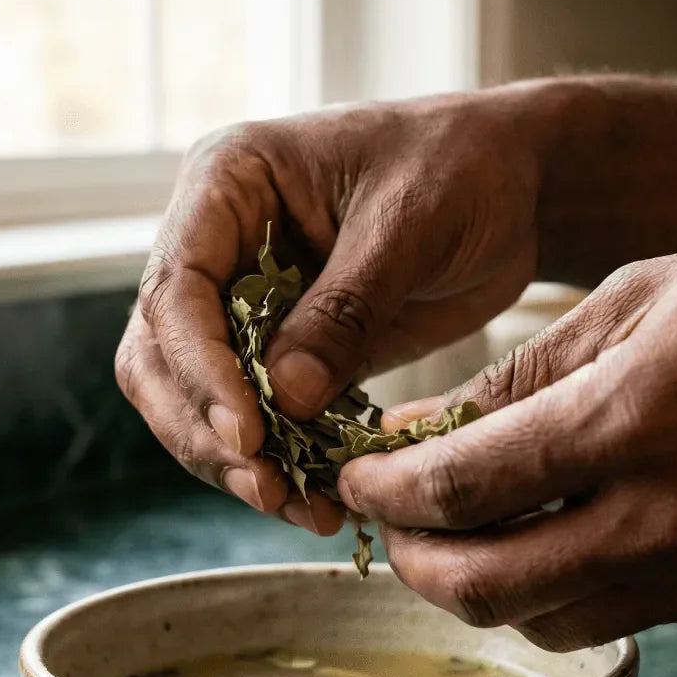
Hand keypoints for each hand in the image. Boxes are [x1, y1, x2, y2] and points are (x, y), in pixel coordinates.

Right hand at [114, 91, 544, 533]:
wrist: (513, 186)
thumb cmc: (462, 168)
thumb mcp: (408, 224)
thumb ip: (344, 310)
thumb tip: (287, 400)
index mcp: (227, 185)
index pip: (175, 290)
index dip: (200, 370)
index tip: (249, 434)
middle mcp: (219, 247)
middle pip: (163, 357)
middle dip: (205, 430)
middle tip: (269, 487)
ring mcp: (248, 305)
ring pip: (198, 400)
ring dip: (238, 463)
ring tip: (302, 508)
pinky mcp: (289, 354)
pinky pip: (262, 419)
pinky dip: (282, 464)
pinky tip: (321, 501)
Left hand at [337, 222, 676, 649]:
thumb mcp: (638, 298)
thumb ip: (519, 375)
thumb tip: (419, 428)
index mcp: (628, 420)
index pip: (458, 490)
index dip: (384, 492)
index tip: (353, 477)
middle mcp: (665, 517)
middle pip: (485, 589)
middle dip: (414, 562)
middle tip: (392, 523)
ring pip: (547, 622)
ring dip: (481, 588)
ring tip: (463, 534)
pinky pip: (619, 618)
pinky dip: (560, 592)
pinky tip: (553, 540)